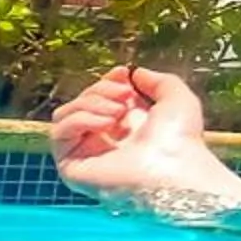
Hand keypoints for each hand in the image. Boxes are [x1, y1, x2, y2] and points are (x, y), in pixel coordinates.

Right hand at [48, 66, 240, 218]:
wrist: (174, 167)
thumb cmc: (181, 138)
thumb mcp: (177, 98)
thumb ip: (157, 81)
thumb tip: (134, 73)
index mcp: (127, 125)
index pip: (100, 96)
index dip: (107, 81)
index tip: (123, 73)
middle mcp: (104, 139)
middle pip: (81, 101)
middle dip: (101, 90)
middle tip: (125, 95)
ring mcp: (86, 153)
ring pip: (66, 114)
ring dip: (90, 103)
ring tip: (119, 111)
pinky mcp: (72, 166)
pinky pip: (59, 132)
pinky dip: (80, 119)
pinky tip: (106, 123)